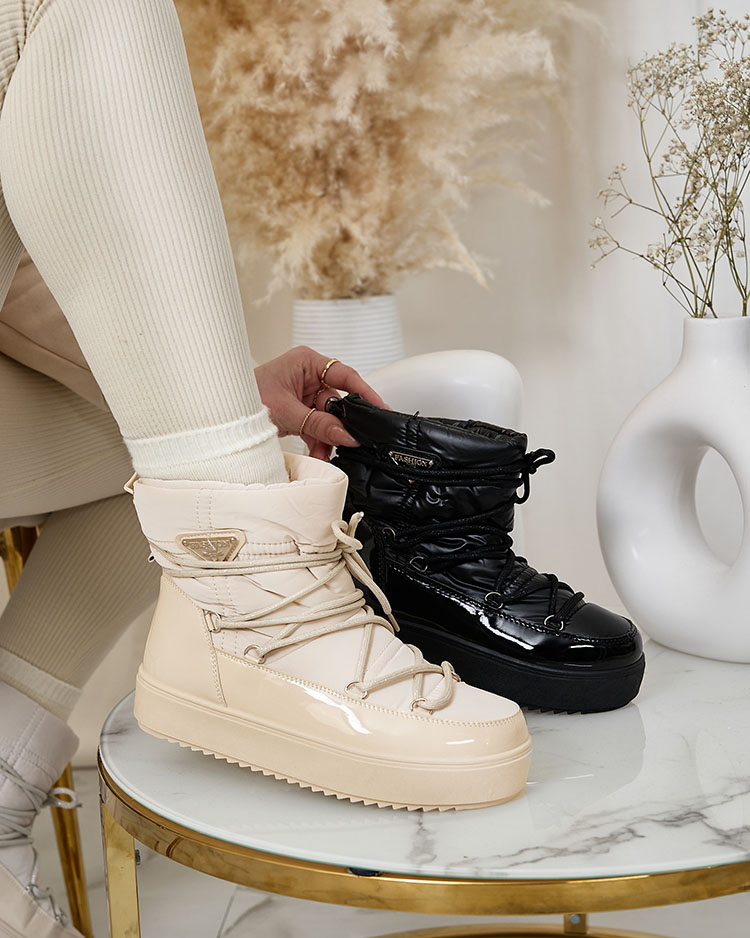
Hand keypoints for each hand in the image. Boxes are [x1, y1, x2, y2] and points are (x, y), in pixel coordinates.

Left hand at [254, 346, 388, 460]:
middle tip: (346, 443)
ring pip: (328, 418)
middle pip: (337, 402)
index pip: (345, 376)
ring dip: (326, 439)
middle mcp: (308, 375)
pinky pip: (317, 426)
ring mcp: (304, 393)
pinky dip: (317, 441)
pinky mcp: (299, 410)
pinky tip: (317, 454)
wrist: (223, 417)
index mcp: (306, 362)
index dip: (366, 393)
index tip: (381, 408)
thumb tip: (346, 435)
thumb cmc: (244, 397)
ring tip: (322, 455)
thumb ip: (319, 425)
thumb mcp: (286, 412)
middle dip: (338, 427)